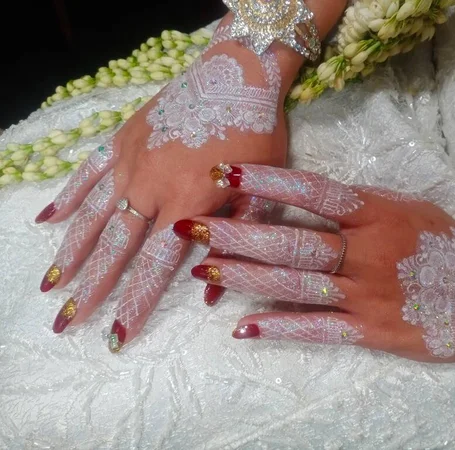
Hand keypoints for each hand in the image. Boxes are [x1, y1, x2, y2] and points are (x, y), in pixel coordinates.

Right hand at [35, 21, 289, 351]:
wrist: (239, 73)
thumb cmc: (258, 133)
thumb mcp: (261, 191)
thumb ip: (236, 239)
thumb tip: (211, 292)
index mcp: (188, 203)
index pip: (153, 266)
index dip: (134, 304)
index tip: (115, 335)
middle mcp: (151, 186)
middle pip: (114, 248)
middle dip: (90, 289)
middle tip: (66, 322)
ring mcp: (132, 160)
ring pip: (93, 215)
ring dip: (71, 252)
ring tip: (52, 285)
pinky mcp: (124, 138)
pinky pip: (89, 171)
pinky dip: (69, 197)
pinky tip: (48, 220)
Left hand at [175, 163, 454, 377]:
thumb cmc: (448, 246)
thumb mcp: (411, 208)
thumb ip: (364, 203)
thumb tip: (316, 196)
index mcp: (376, 214)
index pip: (313, 192)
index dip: (268, 182)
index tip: (227, 173)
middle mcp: (366, 252)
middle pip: (290, 240)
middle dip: (236, 233)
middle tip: (191, 227)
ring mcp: (365, 293)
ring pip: (294, 283)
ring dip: (245, 277)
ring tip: (204, 270)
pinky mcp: (369, 330)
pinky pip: (318, 328)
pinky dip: (280, 327)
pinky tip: (244, 326)